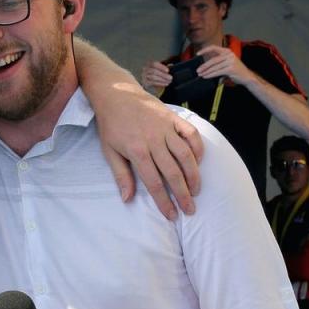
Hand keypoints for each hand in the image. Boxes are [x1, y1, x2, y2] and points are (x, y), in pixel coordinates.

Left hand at [95, 83, 202, 219]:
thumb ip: (121, 175)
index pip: (154, 183)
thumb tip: (127, 199)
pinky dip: (198, 148)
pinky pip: (191, 134)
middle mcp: (154, 141)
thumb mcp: (109, 151)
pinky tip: (198, 161)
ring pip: (186, 155)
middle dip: (183, 194)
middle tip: (190, 210)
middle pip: (173, 172)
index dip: (164, 201)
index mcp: (137, 152)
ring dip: (193, 175)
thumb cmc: (111, 124)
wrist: (115, 94)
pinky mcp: (173, 118)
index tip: (172, 215)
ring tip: (196, 190)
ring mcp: (166, 128)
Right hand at [141, 61, 171, 92]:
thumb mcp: (160, 69)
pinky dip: (160, 83)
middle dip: (163, 75)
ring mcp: (144, 76)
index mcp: (149, 64)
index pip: (154, 64)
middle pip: (154, 71)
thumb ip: (165, 67)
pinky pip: (153, 83)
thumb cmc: (156, 73)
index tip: (168, 70)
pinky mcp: (145, 82)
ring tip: (169, 81)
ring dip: (162, 79)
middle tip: (170, 77)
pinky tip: (165, 84)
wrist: (149, 81)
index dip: (161, 67)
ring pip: (153, 77)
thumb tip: (171, 65)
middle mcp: (145, 69)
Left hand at [196, 45, 252, 84]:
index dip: (205, 50)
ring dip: (206, 71)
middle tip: (198, 70)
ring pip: (214, 67)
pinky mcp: (231, 68)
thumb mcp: (227, 63)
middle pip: (213, 60)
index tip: (197, 54)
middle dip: (204, 66)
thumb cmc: (236, 70)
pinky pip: (218, 72)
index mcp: (227, 51)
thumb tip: (205, 66)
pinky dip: (211, 75)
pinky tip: (206, 76)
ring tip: (201, 74)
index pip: (214, 48)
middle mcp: (229, 55)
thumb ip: (218, 62)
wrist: (247, 77)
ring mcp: (230, 61)